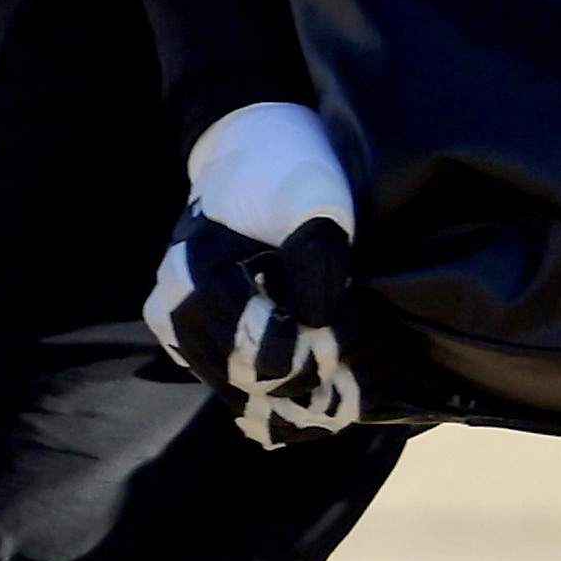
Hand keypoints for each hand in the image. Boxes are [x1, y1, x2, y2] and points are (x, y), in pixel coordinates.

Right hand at [142, 101, 367, 445]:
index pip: (264, 356)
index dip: (326, 352)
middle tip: (383, 346)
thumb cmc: (284, 165)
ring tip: (371, 371)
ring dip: (319, 403)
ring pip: (257, 410)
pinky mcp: (213, 352)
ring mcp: (191, 342)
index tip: (370, 320)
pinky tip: (345, 392)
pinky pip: (253, 408)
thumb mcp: (310, 195)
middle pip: (260, 390)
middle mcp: (178, 320)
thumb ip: (313, 256)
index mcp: (192, 280)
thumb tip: (317, 323)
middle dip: (330, 377)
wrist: (253, 151)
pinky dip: (301, 409)